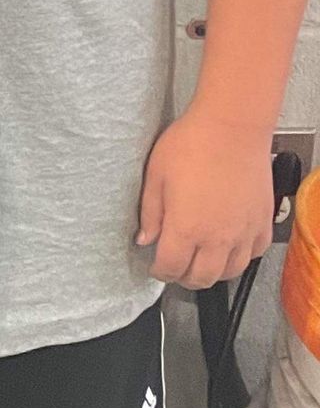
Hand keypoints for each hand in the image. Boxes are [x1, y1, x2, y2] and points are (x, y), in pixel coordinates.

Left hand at [138, 107, 273, 287]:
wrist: (231, 128)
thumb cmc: (190, 145)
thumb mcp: (156, 174)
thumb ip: (150, 212)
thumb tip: (145, 239)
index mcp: (186, 228)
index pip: (171, 268)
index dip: (160, 272)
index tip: (156, 267)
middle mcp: (217, 239)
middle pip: (201, 278)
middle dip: (184, 277)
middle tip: (176, 267)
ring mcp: (243, 233)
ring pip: (229, 272)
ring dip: (212, 272)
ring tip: (201, 260)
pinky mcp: (262, 223)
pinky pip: (253, 254)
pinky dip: (240, 257)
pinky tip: (230, 247)